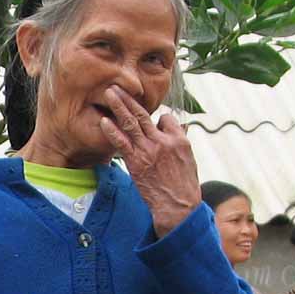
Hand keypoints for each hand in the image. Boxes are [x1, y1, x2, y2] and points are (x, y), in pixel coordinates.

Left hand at [98, 85, 199, 235]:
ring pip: (133, 123)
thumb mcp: (189, 160)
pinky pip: (122, 142)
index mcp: (180, 140)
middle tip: (119, 85)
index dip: (159, 120)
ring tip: (110, 92)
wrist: (178, 208)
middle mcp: (164, 141)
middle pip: (145, 114)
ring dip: (119, 105)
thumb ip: (180, 140)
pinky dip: (112, 131)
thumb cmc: (184, 187)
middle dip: (130, 98)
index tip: (154, 123)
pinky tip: (104, 121)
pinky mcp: (137, 162)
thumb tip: (176, 126)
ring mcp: (149, 151)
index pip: (166, 118)